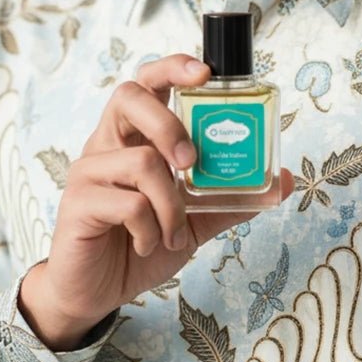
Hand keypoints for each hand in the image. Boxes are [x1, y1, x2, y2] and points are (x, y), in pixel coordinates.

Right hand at [18, 54, 291, 349]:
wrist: (96, 292)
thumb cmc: (139, 245)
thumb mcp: (191, 222)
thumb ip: (229, 198)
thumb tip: (283, 181)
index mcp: (133, 138)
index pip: (146, 83)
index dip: (172, 68)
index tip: (204, 72)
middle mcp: (106, 144)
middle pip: (129, 98)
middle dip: (169, 124)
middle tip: (192, 161)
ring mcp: (88, 171)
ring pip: (140, 160)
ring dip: (170, 204)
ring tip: (172, 232)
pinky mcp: (78, 203)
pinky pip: (127, 203)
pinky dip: (150, 228)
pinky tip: (148, 243)